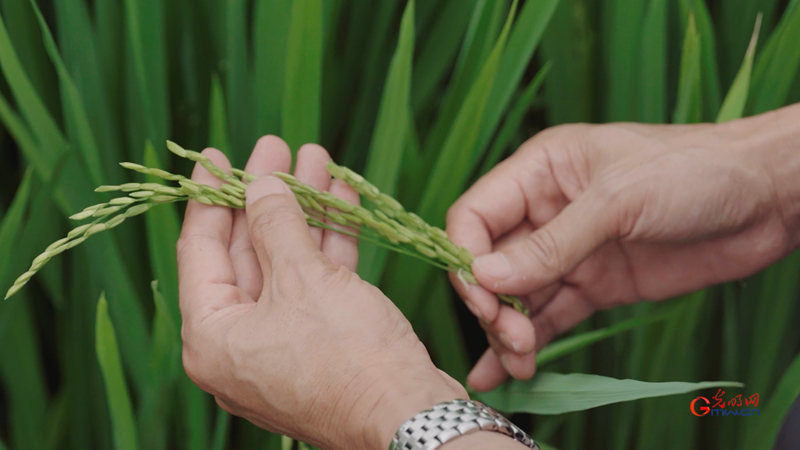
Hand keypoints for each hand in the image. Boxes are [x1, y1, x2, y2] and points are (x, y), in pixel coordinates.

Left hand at [178, 136, 464, 448]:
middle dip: (266, 196)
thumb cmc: (348, 358)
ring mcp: (282, 345)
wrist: (410, 417)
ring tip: (315, 160)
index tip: (215, 155)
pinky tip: (339, 200)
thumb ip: (276, 224)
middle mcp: (239, 344)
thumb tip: (260, 185)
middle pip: (246, 253)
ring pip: (286, 264)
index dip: (210, 197)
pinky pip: (314, 284)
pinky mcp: (320, 344)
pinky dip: (326, 243)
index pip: (199, 251)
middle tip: (276, 148)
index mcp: (212, 337)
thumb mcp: (303, 279)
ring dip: (302, 212)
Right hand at [447, 105, 799, 390]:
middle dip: (492, 302)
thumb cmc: (693, 170)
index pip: (475, 215)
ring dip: (508, 330)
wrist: (766, 199)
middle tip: (512, 335)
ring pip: (517, 296)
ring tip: (520, 361)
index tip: (482, 296)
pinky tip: (514, 370)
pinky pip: (551, 315)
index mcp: (540, 171)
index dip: (466, 257)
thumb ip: (551, 244)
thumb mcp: (618, 200)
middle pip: (491, 263)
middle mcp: (545, 211)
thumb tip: (485, 278)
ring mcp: (570, 251)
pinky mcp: (595, 285)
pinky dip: (532, 342)